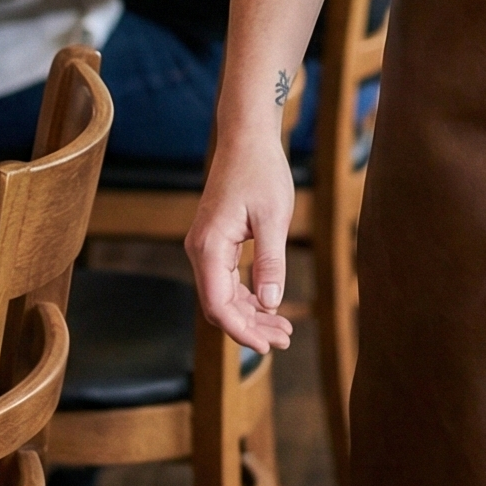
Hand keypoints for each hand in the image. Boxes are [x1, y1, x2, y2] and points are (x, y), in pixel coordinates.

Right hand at [186, 126, 295, 352]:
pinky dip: (248, 297)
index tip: (268, 346)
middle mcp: (201, 250)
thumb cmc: (261, 172)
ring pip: (224, 296)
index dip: (242, 330)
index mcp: (209, 246)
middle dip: (250, 327)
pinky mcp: (216, 243)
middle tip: (284, 340)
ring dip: (251, 314)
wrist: (247, 140)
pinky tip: (270, 307)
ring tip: (283, 329)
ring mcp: (206, 247)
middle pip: (220, 305)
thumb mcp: (274, 217)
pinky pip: (227, 280)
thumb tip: (270, 304)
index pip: (218, 305)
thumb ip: (270, 262)